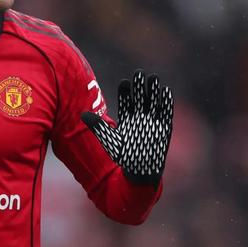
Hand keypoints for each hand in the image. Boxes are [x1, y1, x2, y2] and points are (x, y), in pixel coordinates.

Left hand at [81, 70, 173, 184]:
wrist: (139, 174)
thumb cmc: (123, 158)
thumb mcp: (109, 139)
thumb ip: (98, 126)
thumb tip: (82, 114)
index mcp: (127, 120)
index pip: (127, 102)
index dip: (126, 92)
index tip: (124, 82)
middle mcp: (140, 120)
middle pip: (141, 99)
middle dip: (140, 87)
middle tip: (139, 73)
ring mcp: (153, 124)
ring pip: (153, 103)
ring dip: (154, 91)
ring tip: (153, 77)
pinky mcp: (163, 130)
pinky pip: (165, 114)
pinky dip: (166, 103)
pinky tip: (165, 91)